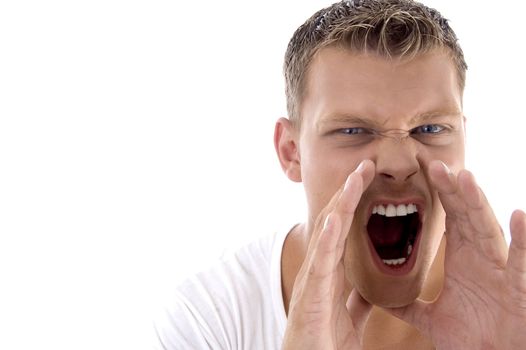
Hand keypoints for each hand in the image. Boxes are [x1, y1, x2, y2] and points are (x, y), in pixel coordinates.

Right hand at [282, 160, 374, 349]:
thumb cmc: (324, 345)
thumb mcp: (349, 319)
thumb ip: (356, 302)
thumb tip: (367, 293)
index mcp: (331, 273)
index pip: (344, 228)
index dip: (355, 202)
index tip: (369, 178)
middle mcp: (320, 269)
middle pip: (335, 221)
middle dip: (349, 191)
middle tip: (366, 164)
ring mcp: (313, 279)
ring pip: (328, 234)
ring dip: (341, 204)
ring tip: (355, 178)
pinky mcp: (311, 295)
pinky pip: (320, 263)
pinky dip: (326, 239)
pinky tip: (334, 219)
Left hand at [385, 160, 525, 348]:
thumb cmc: (472, 339)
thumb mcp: (431, 318)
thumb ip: (407, 304)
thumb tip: (381, 297)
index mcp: (463, 260)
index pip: (450, 218)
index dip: (440, 194)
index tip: (423, 171)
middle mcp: (482, 259)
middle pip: (466, 216)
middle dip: (452, 189)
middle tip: (435, 164)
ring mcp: (500, 271)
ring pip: (488, 230)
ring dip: (478, 203)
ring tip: (465, 177)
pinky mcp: (517, 290)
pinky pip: (520, 262)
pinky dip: (522, 240)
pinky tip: (518, 215)